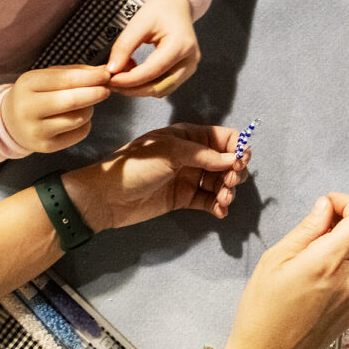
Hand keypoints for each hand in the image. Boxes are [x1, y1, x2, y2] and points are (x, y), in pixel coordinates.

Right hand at [1, 65, 110, 152]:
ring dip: (90, 108)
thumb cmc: (35, 94)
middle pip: (71, 101)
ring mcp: (36, 130)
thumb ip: (75, 72)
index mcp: (28, 85)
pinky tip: (79, 118)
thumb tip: (104, 71)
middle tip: (106, 89)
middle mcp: (28, 109)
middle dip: (94, 93)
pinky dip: (85, 123)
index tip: (106, 74)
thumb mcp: (47, 77)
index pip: (64, 80)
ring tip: (87, 103)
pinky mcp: (46, 146)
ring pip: (78, 118)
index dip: (89, 77)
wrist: (11, 121)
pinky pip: (79, 133)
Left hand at [61, 123, 251, 233]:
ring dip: (227, 191)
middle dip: (235, 172)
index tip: (242, 161)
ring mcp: (188, 177)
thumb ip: (203, 155)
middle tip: (230, 182)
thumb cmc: (134, 166)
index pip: (223, 138)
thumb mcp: (170, 152)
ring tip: (223, 200)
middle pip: (226, 162)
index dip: (237, 148)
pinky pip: (208, 200)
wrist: (106, 197)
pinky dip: (218, 205)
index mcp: (187, 136)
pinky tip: (220, 211)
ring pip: (219, 182)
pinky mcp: (183, 198)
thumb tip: (234, 158)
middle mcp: (191, 155)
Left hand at [106, 0, 199, 97]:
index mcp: (181, 45)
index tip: (111, 79)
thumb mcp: (139, 22)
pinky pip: (164, 86)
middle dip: (133, 89)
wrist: (176, 6)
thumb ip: (124, 46)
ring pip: (161, 91)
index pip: (153, 71)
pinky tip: (133, 76)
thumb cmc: (160, 10)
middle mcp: (190, 60)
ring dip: (138, 89)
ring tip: (121, 78)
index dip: (130, 79)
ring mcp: (189, 68)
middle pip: (159, 87)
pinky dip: (146, 85)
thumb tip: (112, 70)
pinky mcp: (185, 72)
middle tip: (112, 84)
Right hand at [219, 194, 348, 348]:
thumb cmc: (261, 309)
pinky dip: (341, 269)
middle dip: (342, 224)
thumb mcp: (275, 260)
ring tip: (307, 260)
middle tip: (312, 229)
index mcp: (330, 262)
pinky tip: (314, 283)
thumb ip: (306, 230)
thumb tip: (325, 208)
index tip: (328, 204)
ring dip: (341, 248)